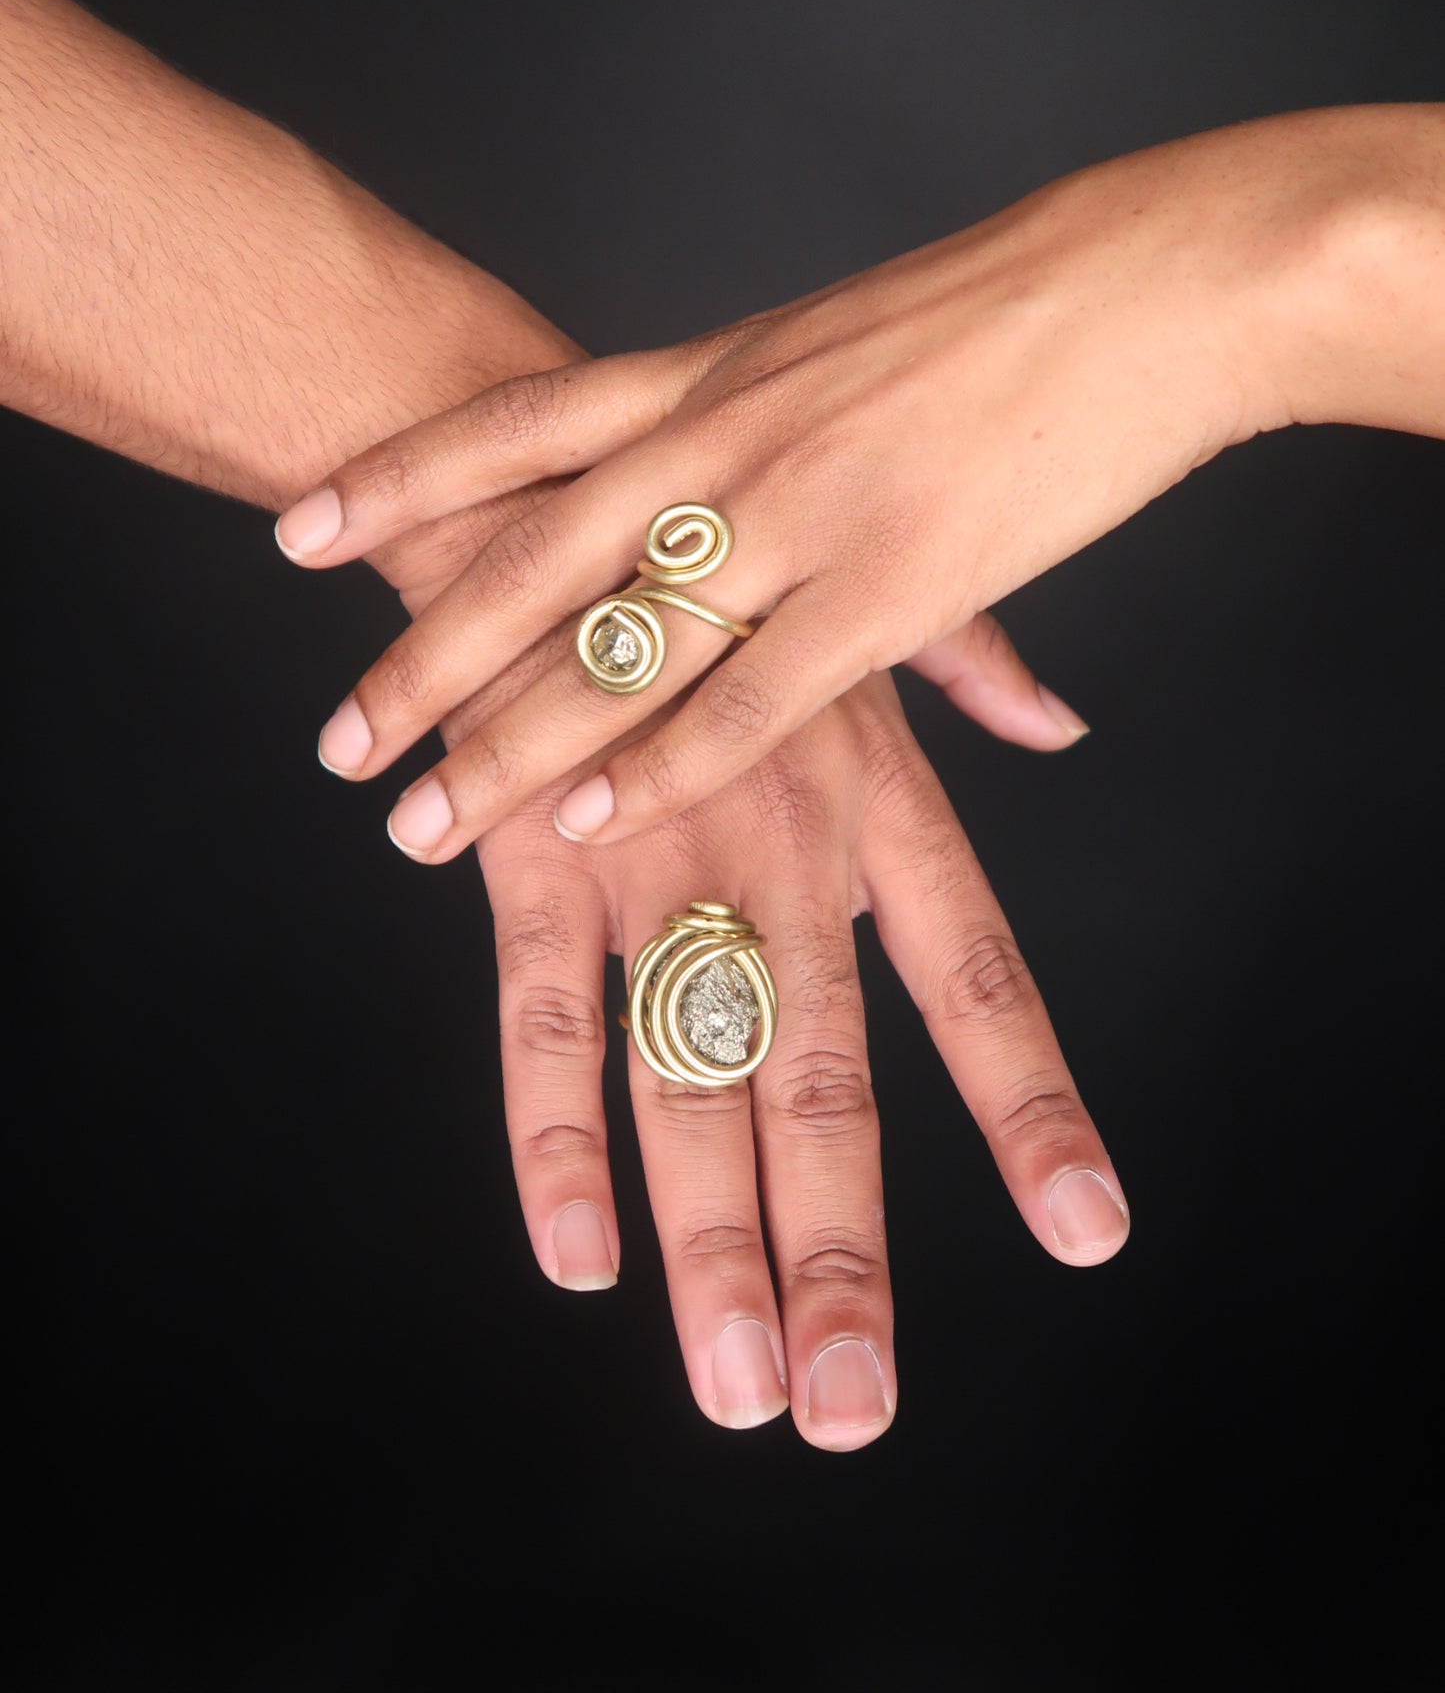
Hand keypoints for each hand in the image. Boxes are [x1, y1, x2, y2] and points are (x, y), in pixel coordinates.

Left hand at [278, 105, 1444, 854]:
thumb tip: (713, 446)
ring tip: (420, 819)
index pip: (517, 424)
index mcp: (714, 370)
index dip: (399, 477)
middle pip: (535, 558)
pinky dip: (662, 766)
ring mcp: (802, 511)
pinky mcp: (891, 585)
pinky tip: (591, 825)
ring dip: (511, 744)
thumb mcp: (837, 338)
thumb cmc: (1000, 306)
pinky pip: (749, 695)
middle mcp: (729, 437)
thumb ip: (761, 401)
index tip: (294, 529)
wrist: (1138, 284)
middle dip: (424, 657)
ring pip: (618, 646)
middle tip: (338, 742)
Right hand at [363, 503, 1126, 1450]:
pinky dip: (553, 1136)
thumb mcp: (859, 586)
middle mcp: (779, 839)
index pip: (977, 972)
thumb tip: (1064, 718)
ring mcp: (650, 851)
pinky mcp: (525, 853)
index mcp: (873, 793)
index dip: (1030, 1104)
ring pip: (688, 1077)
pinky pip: (540, 1018)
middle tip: (850, 1403)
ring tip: (738, 1384)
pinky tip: (576, 1256)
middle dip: (838, 1245)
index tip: (1085, 1229)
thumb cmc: (713, 544)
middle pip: (822, 1074)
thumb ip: (974, 664)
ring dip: (706, 1240)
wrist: (521, 459)